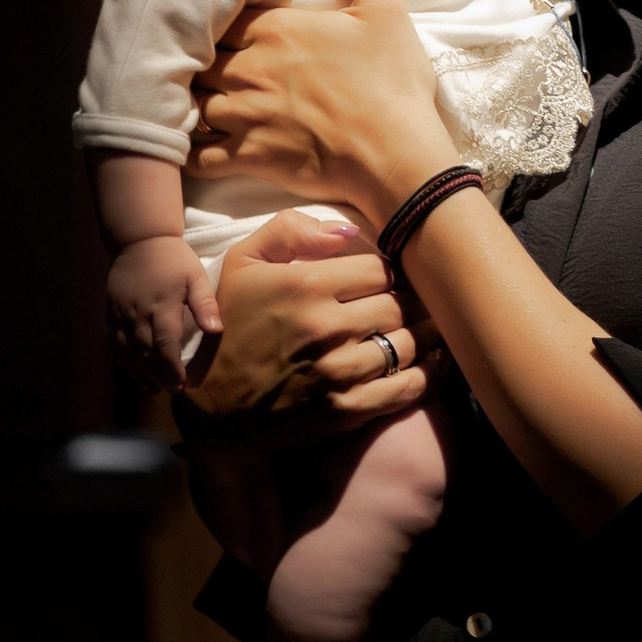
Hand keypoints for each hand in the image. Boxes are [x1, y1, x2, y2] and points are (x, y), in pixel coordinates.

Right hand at [108, 235, 222, 388]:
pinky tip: (133, 370)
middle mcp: (138, 315)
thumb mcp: (195, 276)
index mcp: (161, 307)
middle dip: (158, 376)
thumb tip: (216, 330)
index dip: (171, 369)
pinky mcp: (110, 314)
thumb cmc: (173, 259)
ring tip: (155, 388)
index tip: (181, 384)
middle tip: (172, 391)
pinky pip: (113, 344)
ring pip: (126, 354)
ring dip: (139, 373)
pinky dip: (122, 360)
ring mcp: (121, 316)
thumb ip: (205, 304)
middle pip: (145, 355)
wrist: (140, 240)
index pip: (165, 346)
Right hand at [182, 210, 440, 429]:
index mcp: (305, 286)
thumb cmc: (230, 323)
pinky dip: (428, 374)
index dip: (395, 270)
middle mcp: (325, 328)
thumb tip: (349, 230)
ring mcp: (336, 373)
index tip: (397, 277)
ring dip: (427, 334)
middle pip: (401, 305)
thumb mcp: (243, 262)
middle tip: (425, 300)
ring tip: (435, 326)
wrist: (206, 399)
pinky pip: (405, 389)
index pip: (382, 268)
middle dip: (416, 301)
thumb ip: (291, 231)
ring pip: (409, 345)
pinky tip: (432, 362)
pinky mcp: (343, 411)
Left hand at [190, 0, 457, 227]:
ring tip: (199, 102)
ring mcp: (243, 115)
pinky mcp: (247, 157)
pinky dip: (190, 152)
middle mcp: (248, 68)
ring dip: (194, 102)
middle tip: (206, 65)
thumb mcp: (384, 9)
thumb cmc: (392, 81)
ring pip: (192, 102)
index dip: (217, 22)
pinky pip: (197, 156)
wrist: (398, 155)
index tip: (221, 28)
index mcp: (275, 29)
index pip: (220, 16)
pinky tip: (194, 147)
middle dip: (201, 61)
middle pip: (199, 58)